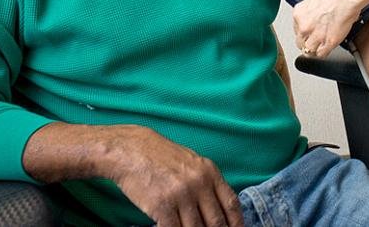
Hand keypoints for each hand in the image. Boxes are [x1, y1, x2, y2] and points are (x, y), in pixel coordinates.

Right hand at [105, 125, 243, 226]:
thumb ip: (207, 184)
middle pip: (216, 221)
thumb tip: (219, 209)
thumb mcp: (192, 164)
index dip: (236, 222)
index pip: (231, 203)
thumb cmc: (161, 157)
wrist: (132, 150)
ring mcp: (181, 195)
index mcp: (210, 172)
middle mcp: (199, 183)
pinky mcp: (161, 205)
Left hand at [292, 0, 362, 55]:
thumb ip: (310, 13)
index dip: (305, 32)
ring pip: (309, 51)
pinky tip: (329, 46)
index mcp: (299, 14)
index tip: (310, 32)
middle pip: (300, 42)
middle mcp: (304, 26)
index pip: (297, 30)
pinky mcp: (328, 42)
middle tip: (316, 39)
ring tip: (323, 43)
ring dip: (316, 48)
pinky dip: (325, 52)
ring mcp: (315, 36)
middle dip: (308, 42)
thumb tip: (313, 18)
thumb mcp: (314, 0)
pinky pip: (321, 54)